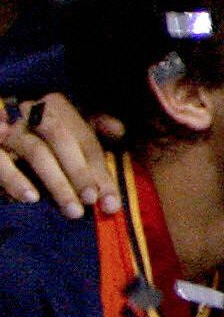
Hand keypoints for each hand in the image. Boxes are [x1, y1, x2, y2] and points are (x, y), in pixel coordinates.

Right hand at [0, 91, 117, 217]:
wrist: (2, 131)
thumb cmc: (46, 137)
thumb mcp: (73, 128)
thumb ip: (98, 129)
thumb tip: (119, 130)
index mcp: (57, 107)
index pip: (84, 139)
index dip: (99, 170)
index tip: (109, 200)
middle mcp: (32, 113)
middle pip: (60, 139)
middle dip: (79, 173)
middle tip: (91, 202)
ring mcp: (10, 130)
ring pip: (35, 151)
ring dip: (56, 182)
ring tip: (72, 209)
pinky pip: (0, 162)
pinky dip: (16, 180)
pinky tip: (30, 198)